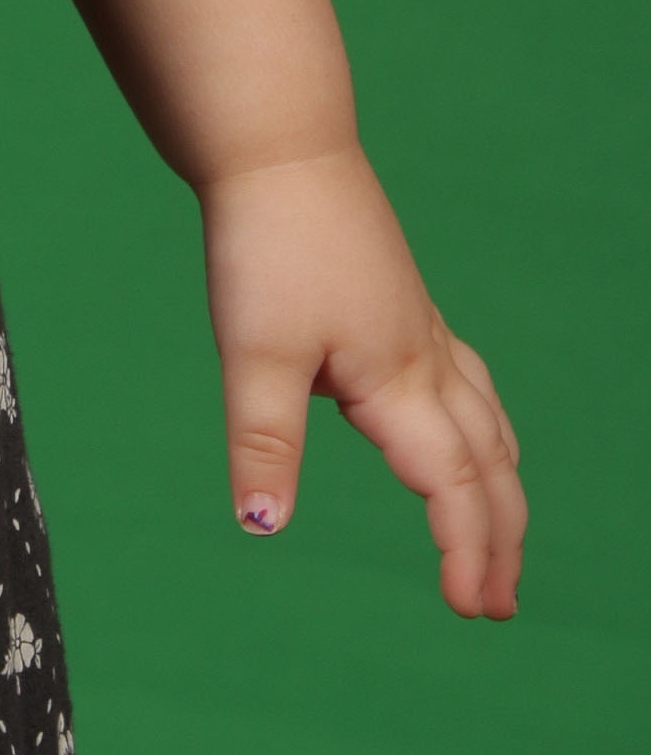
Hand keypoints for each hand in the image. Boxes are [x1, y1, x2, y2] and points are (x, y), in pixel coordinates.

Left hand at [200, 143, 523, 618]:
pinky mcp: (399, 297)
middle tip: (497, 604)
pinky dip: (477, 423)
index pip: (451, 486)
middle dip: (498, 535)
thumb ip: (263, 441)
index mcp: (397, 380)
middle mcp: (423, 356)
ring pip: (484, 417)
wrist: (278, 144)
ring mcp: (417, 323)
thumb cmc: (268, 242)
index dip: (464, 551)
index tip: (468, 609)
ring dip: (497, 480)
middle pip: (487, 463)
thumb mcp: (254, 350)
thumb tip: (262, 527)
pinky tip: (449, 419)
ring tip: (499, 528)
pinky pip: (463, 378)